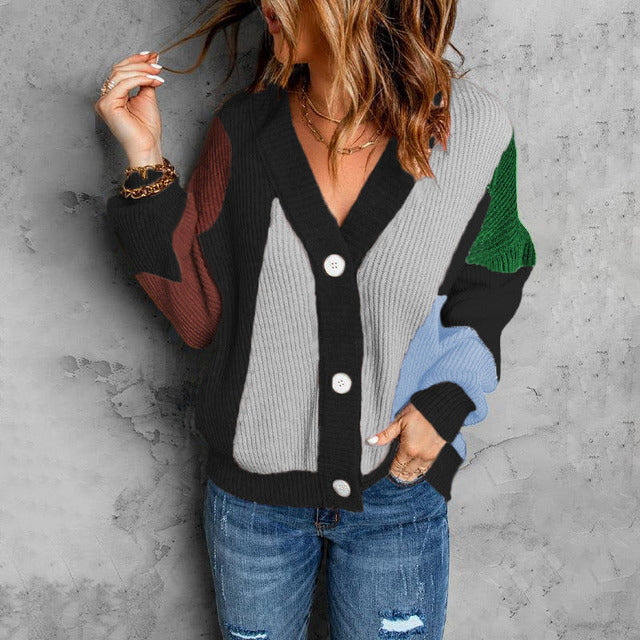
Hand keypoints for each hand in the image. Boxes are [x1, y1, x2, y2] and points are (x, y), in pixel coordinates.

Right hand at [94, 51, 164, 165]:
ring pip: (121, 74)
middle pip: (119, 70)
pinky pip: (124, 84)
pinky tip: (153, 80)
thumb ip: (145, 81)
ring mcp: (104, 101)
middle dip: (140, 64)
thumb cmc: (147, 130)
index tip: (152, 55)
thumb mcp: (147, 98)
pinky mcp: (107, 105)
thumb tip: (151, 62)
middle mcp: (105, 98)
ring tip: (158, 72)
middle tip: (157, 63)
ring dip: (142, 70)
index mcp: (113, 96)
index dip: (136, 61)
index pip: (121, 72)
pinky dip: (140, 79)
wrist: (147, 147)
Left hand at [366, 402, 446, 480]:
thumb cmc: (419, 412)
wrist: (441, 408)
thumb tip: (370, 441)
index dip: (391, 471)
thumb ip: (385, 435)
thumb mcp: (399, 422)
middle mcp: (420, 456)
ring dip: (409, 475)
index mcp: (409, 449)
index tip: (386, 471)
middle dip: (399, 474)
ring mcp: (429, 457)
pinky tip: (414, 470)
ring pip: (417, 473)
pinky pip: (426, 469)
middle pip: (406, 473)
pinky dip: (419, 471)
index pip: (397, 468)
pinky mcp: (436, 454)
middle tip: (393, 474)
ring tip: (402, 475)